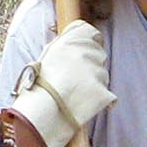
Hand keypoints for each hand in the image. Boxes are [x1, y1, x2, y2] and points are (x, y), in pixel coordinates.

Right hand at [3, 21, 113, 146]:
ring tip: (76, 95)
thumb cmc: (36, 88)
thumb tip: (72, 44)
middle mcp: (85, 52)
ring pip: (103, 74)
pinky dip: (101, 101)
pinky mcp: (104, 91)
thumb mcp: (43, 58)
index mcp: (68, 42)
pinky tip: (85, 106)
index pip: (90, 32)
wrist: (41, 114)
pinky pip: (109, 96)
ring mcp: (97, 71)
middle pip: (98, 53)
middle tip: (77, 79)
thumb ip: (61, 47)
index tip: (86, 50)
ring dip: (94, 83)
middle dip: (91, 64)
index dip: (90, 41)